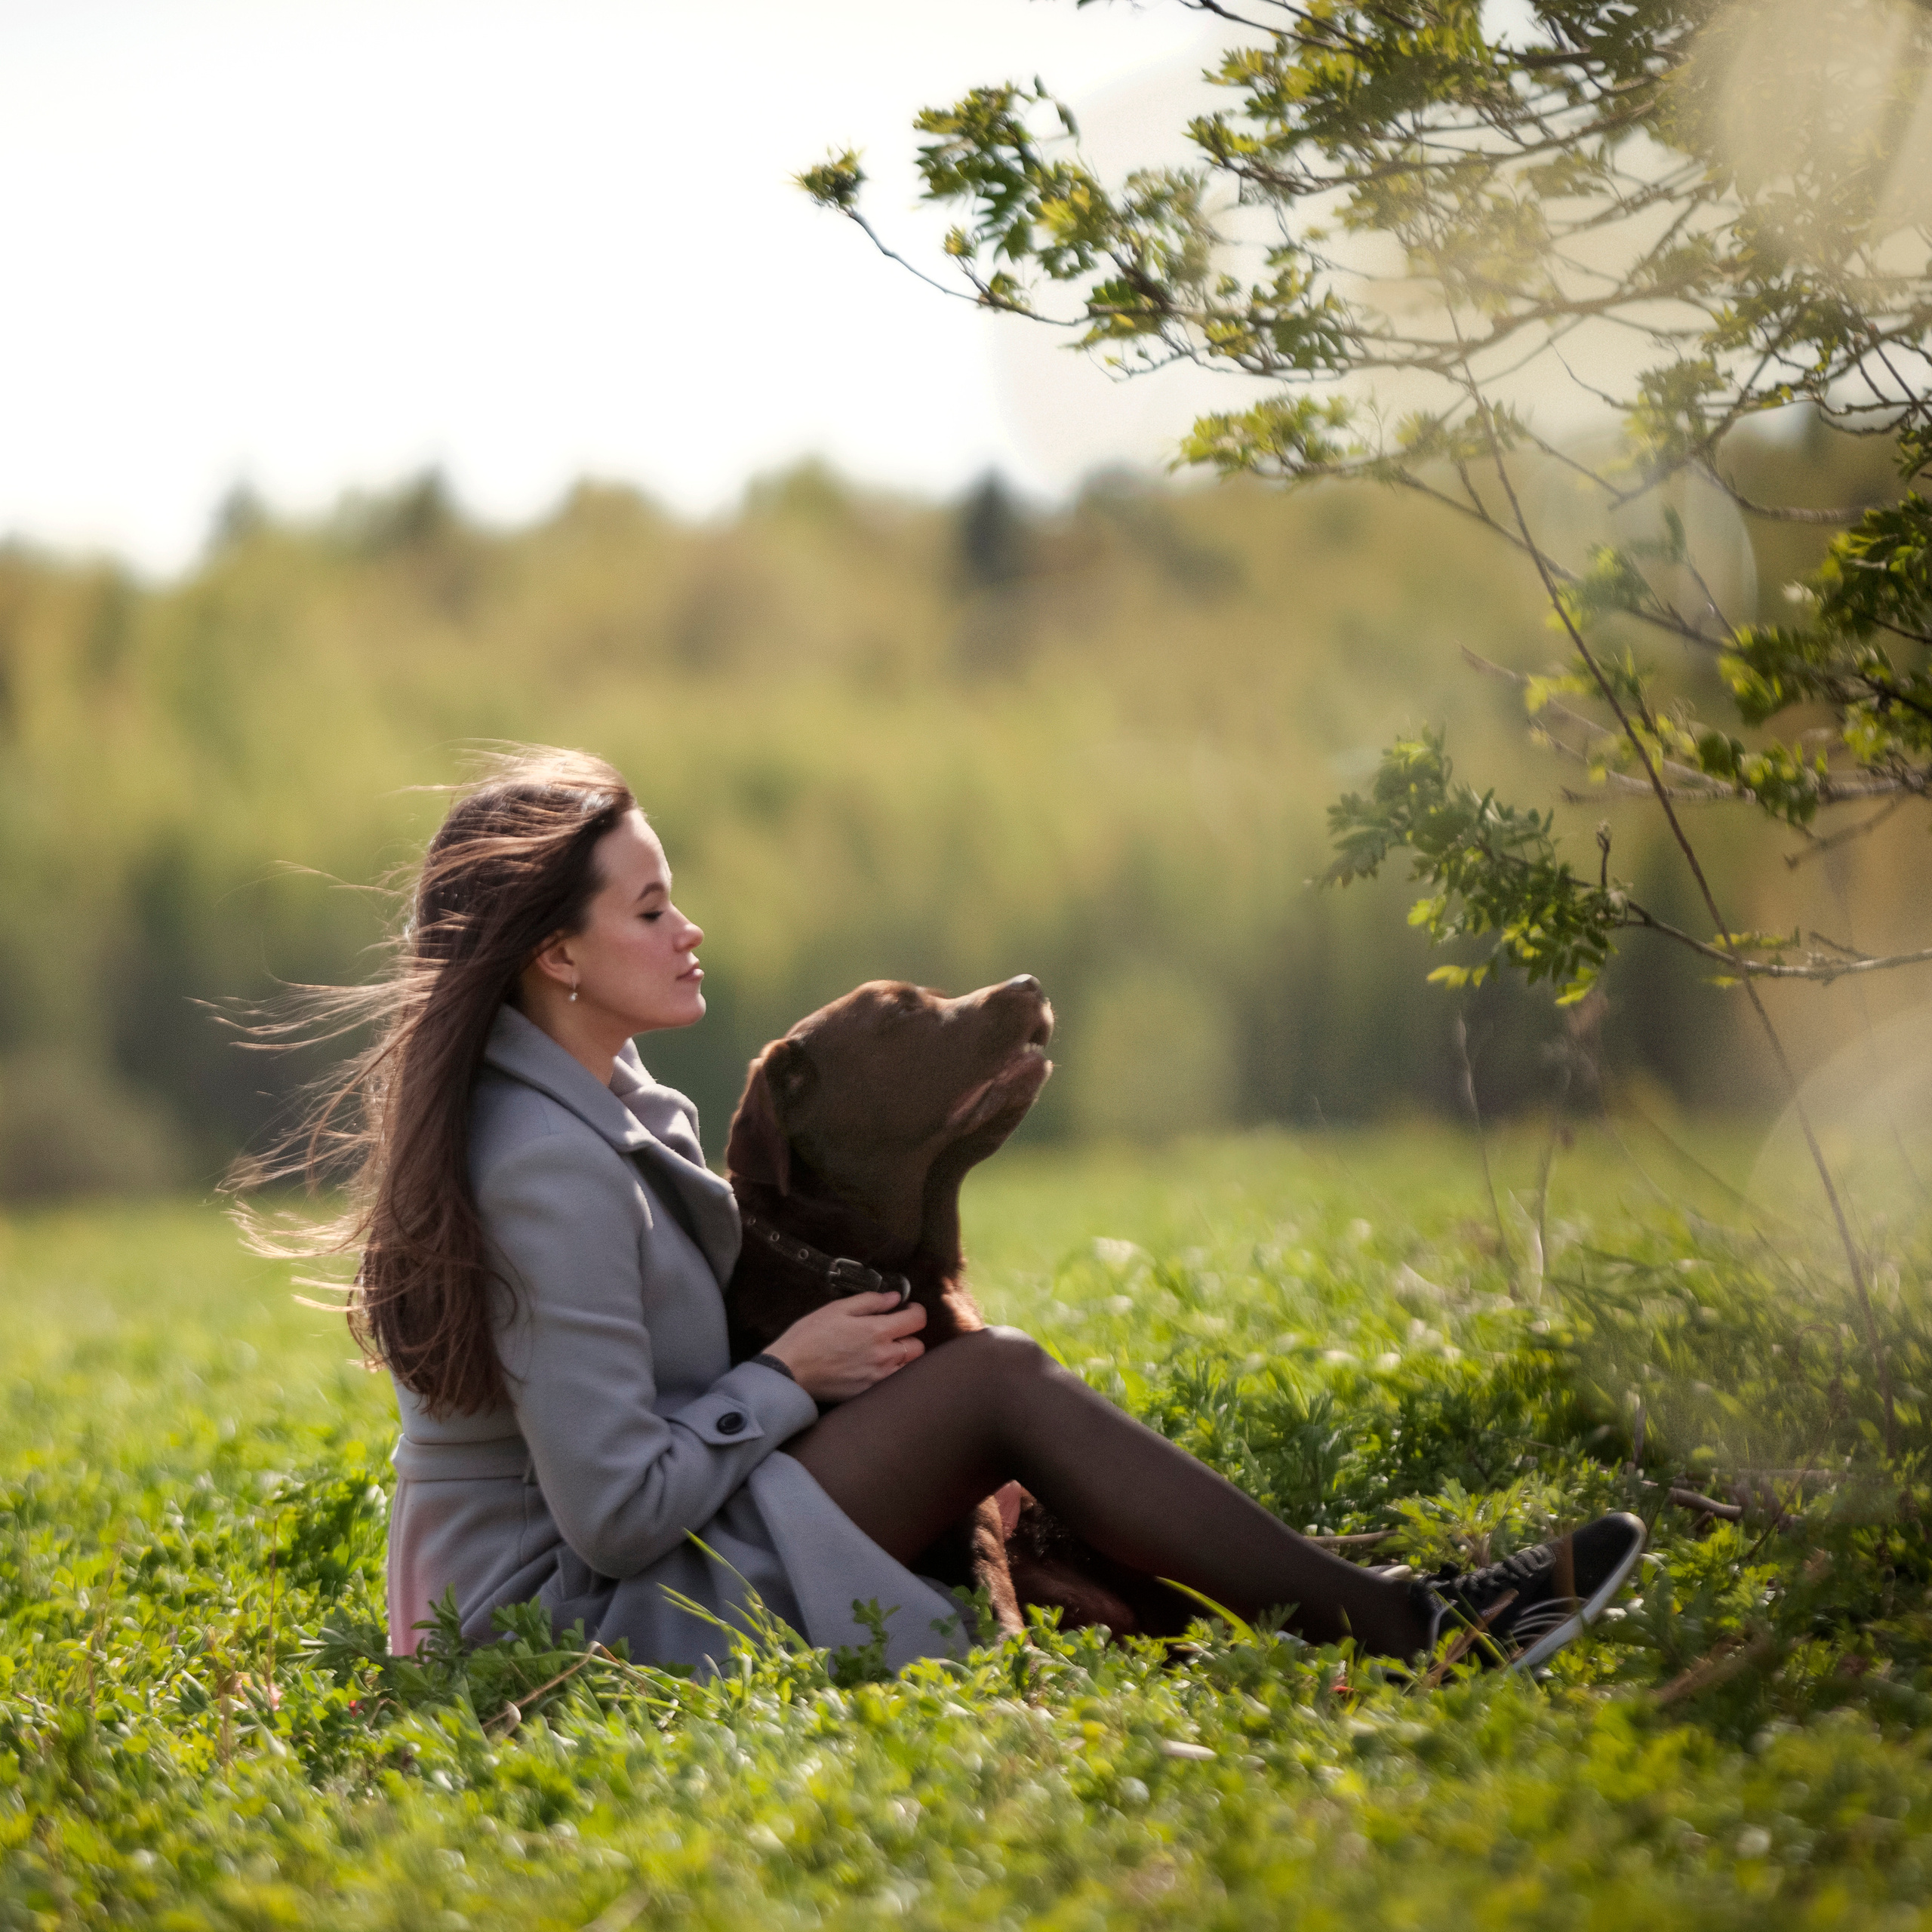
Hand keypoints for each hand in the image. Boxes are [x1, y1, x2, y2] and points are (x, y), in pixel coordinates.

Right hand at [763, 1293, 927, 1402]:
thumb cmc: (810, 1336)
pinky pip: (893, 1384)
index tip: (908, 1309)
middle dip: (909, 1335)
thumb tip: (895, 1297)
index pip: (917, 1320)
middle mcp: (884, 1356)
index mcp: (878, 1331)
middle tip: (893, 1330)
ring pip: (909, 1367)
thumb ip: (870, 1301)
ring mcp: (878, 1378)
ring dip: (903, 1357)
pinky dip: (891, 1374)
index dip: (916, 1310)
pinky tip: (875, 1367)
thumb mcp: (837, 1308)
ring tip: (885, 1350)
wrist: (790, 1371)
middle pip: (918, 1346)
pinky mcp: (869, 1394)